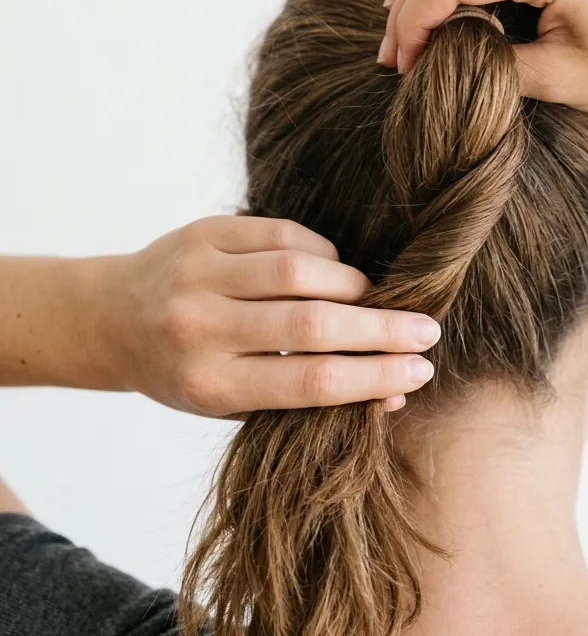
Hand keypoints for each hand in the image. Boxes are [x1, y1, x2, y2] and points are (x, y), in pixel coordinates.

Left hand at [99, 216, 438, 416]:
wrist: (114, 320)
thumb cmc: (188, 372)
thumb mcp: (237, 403)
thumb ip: (309, 398)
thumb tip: (397, 395)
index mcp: (209, 383)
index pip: (309, 383)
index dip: (373, 377)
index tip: (419, 373)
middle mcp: (199, 328)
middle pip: (312, 325)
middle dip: (381, 330)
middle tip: (426, 331)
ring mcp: (198, 275)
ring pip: (301, 271)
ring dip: (354, 286)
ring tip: (376, 300)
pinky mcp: (203, 232)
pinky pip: (283, 235)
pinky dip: (323, 254)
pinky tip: (334, 271)